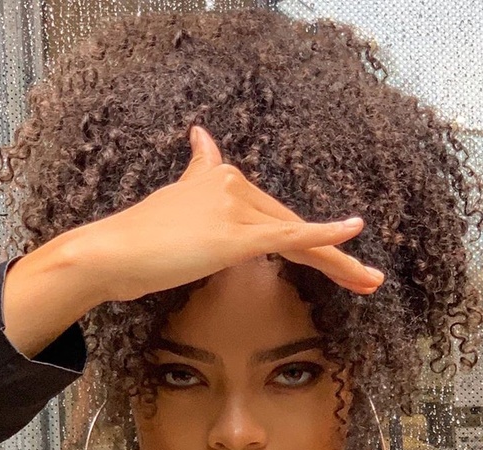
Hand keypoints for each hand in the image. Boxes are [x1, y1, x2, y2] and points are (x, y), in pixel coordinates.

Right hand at [64, 125, 384, 304]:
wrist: (111, 254)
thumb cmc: (139, 240)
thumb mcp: (176, 199)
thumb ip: (197, 173)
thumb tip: (203, 134)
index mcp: (224, 179)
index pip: (276, 215)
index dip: (309, 238)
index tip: (339, 255)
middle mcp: (234, 185)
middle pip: (293, 225)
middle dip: (332, 256)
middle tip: (366, 279)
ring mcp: (235, 208)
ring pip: (298, 236)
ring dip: (340, 262)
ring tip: (371, 282)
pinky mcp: (234, 234)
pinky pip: (289, 235)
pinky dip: (324, 235)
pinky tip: (353, 234)